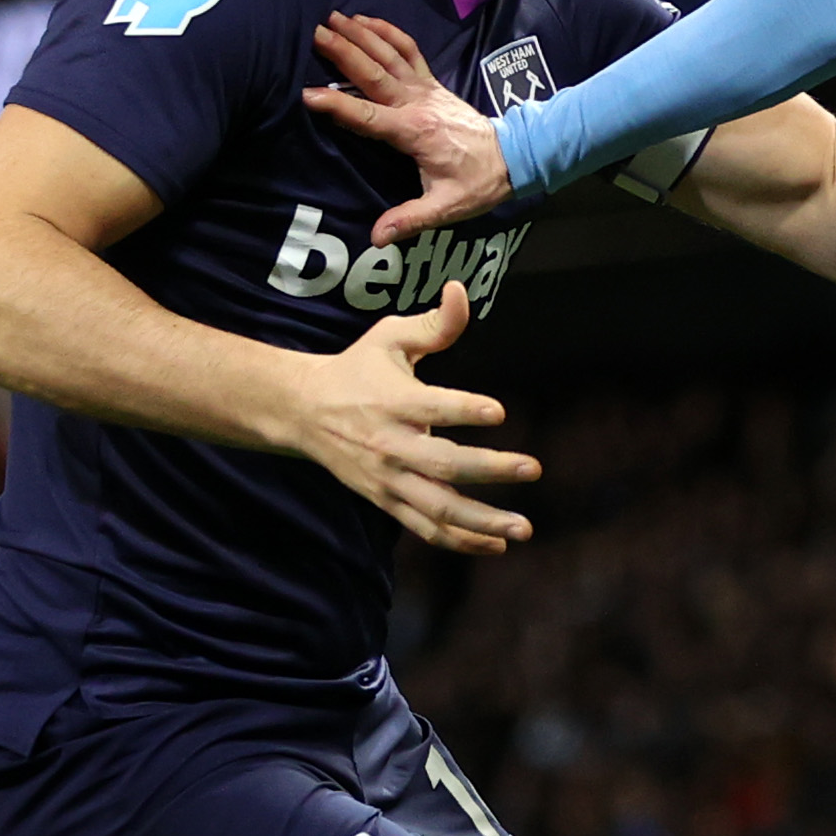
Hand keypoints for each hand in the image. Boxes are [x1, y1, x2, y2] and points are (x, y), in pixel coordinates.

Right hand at [280, 281, 539, 553]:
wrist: (302, 411)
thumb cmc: (357, 369)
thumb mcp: (389, 338)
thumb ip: (433, 324)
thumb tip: (463, 290)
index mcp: (393, 401)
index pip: (432, 407)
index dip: (464, 410)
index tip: (500, 412)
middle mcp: (390, 444)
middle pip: (442, 465)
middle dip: (489, 470)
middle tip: (533, 468)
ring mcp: (388, 479)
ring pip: (437, 508)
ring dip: (482, 522)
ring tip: (524, 528)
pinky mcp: (385, 500)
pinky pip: (425, 527)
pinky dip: (460, 541)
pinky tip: (497, 545)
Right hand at [304, 14, 512, 241]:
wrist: (514, 157)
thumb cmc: (478, 183)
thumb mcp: (447, 207)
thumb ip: (410, 219)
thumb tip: (377, 237)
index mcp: (414, 132)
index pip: (367, 117)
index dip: (337, 106)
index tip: (306, 94)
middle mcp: (417, 104)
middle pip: (374, 73)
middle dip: (342, 51)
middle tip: (312, 31)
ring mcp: (426, 89)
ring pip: (390, 54)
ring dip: (361, 34)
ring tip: (331, 16)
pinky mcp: (432, 84)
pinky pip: (408, 51)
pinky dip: (388, 32)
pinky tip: (367, 21)